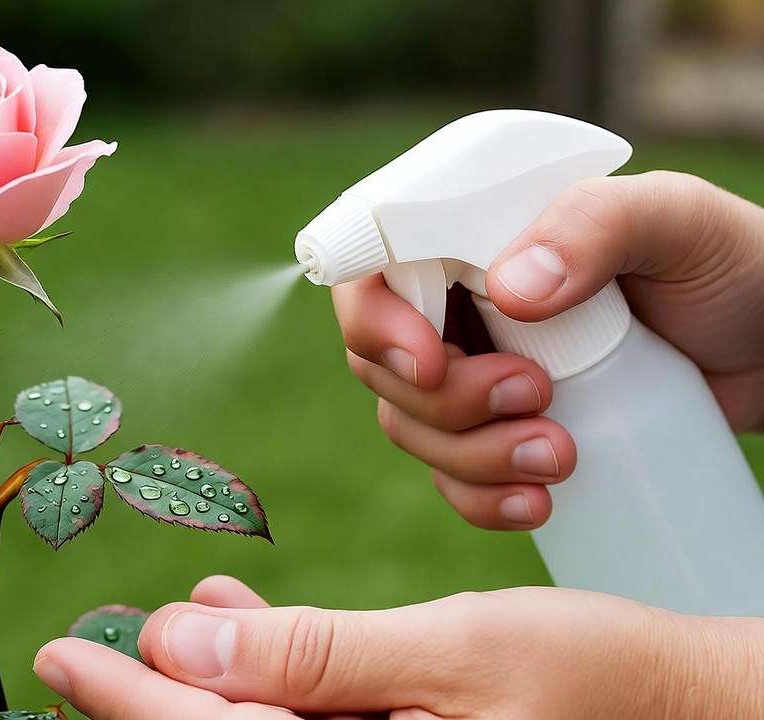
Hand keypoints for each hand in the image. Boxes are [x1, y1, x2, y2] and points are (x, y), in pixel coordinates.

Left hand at [33, 576, 763, 718]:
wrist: (692, 708)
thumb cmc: (594, 679)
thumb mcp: (455, 653)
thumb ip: (316, 657)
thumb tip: (183, 644)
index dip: (123, 701)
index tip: (59, 656)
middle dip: (149, 702)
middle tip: (80, 654)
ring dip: (209, 680)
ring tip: (164, 625)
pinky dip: (271, 677)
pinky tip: (240, 629)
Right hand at [336, 171, 763, 528]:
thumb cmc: (732, 264)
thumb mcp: (677, 221)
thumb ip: (594, 227)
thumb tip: (508, 289)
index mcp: (474, 236)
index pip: (374, 269)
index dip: (376, 322)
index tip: (432, 365)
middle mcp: (459, 303)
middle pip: (382, 363)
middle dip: (444, 400)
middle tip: (533, 395)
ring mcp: (478, 373)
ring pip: (412, 426)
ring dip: (469, 456)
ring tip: (561, 455)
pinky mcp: (503, 434)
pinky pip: (452, 478)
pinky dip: (480, 501)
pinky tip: (539, 504)